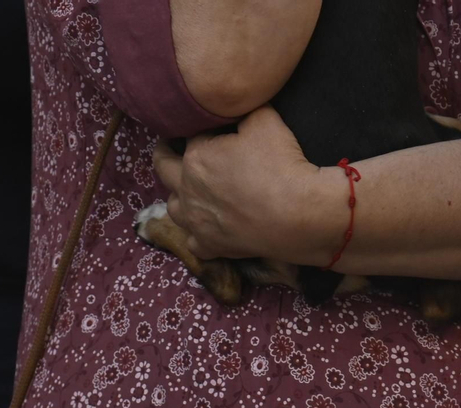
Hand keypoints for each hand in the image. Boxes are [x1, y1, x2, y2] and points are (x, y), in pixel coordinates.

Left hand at [153, 106, 342, 264]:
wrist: (296, 214)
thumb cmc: (279, 165)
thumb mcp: (265, 120)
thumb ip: (245, 110)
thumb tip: (239, 107)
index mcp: (195, 157)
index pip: (192, 136)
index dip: (203, 130)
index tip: (209, 128)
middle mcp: (187, 190)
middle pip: (164, 168)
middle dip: (164, 154)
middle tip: (167, 148)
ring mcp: (195, 222)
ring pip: (173, 208)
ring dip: (177, 196)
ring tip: (185, 190)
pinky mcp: (210, 247)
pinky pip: (193, 241)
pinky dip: (196, 233)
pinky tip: (204, 228)